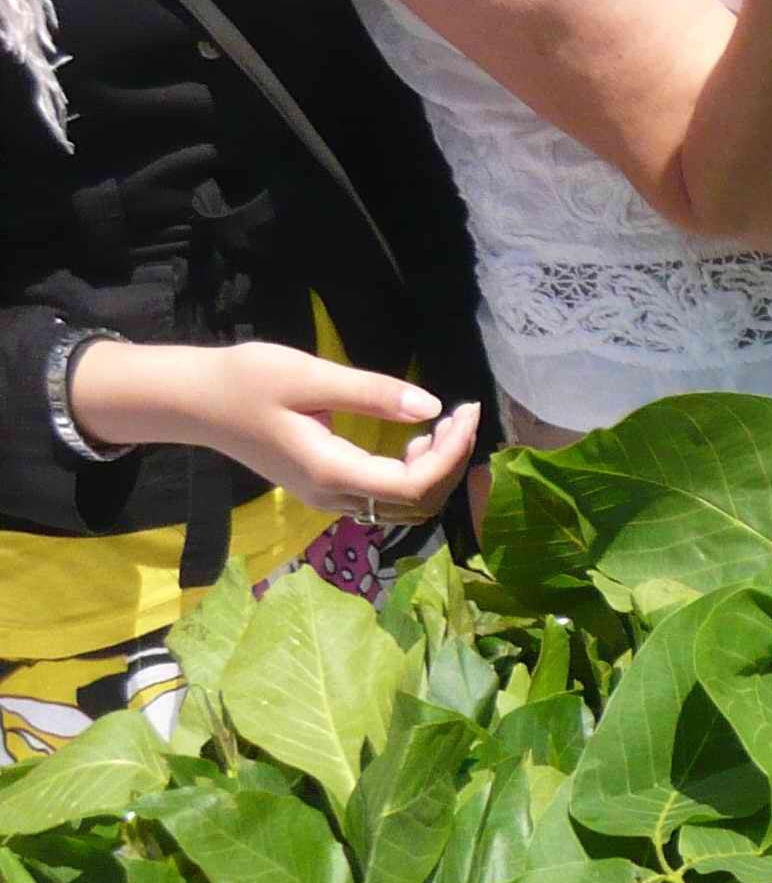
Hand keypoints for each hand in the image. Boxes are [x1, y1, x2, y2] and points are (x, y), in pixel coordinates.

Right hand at [67, 338, 478, 521]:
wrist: (193, 401)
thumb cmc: (244, 381)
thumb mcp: (308, 376)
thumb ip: (371, 392)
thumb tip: (431, 407)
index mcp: (331, 472)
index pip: (414, 484)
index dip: (452, 453)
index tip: (467, 411)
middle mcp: (333, 496)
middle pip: (417, 502)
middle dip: (452, 461)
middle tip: (464, 414)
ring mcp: (328, 497)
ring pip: (403, 506)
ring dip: (436, 470)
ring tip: (446, 424)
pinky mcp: (324, 488)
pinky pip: (384, 496)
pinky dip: (414, 473)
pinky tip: (417, 439)